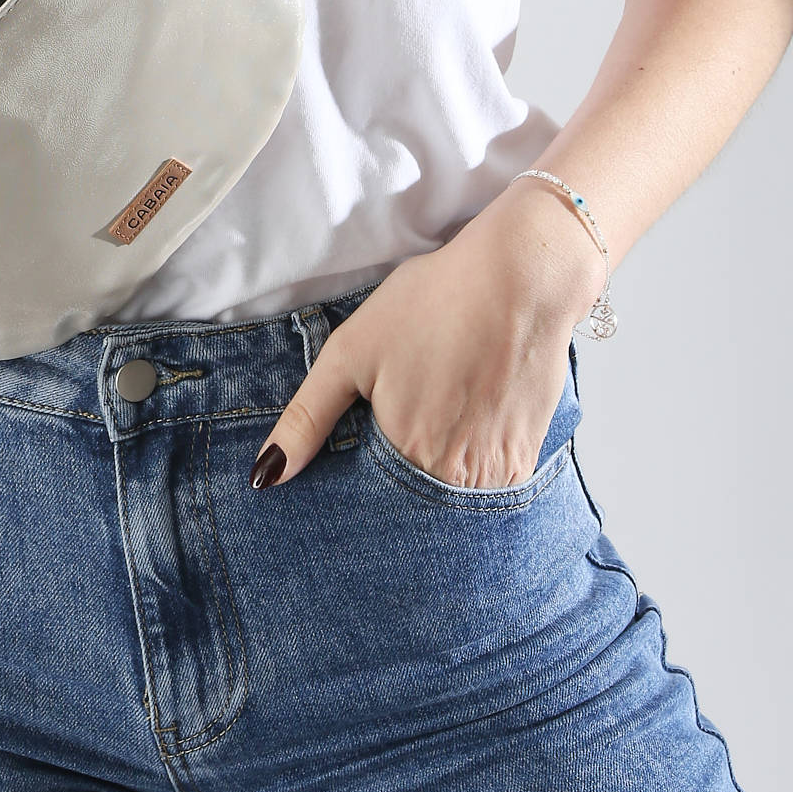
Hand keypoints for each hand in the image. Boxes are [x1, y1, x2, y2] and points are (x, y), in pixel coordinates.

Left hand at [249, 186, 604, 489]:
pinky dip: (467, 467)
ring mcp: (497, 474)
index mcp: (407, 457)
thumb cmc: (434, 304)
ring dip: (432, 484)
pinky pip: (486, 486)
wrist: (522, 279)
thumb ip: (307, 418)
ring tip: (432, 421)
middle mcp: (456, 480)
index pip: (368, 510)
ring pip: (450, 502)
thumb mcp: (351, 352)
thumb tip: (265, 476)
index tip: (355, 466)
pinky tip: (462, 420)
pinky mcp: (526, 459)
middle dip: (393, 493)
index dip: (356, 495)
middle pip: (410, 512)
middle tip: (400, 427)